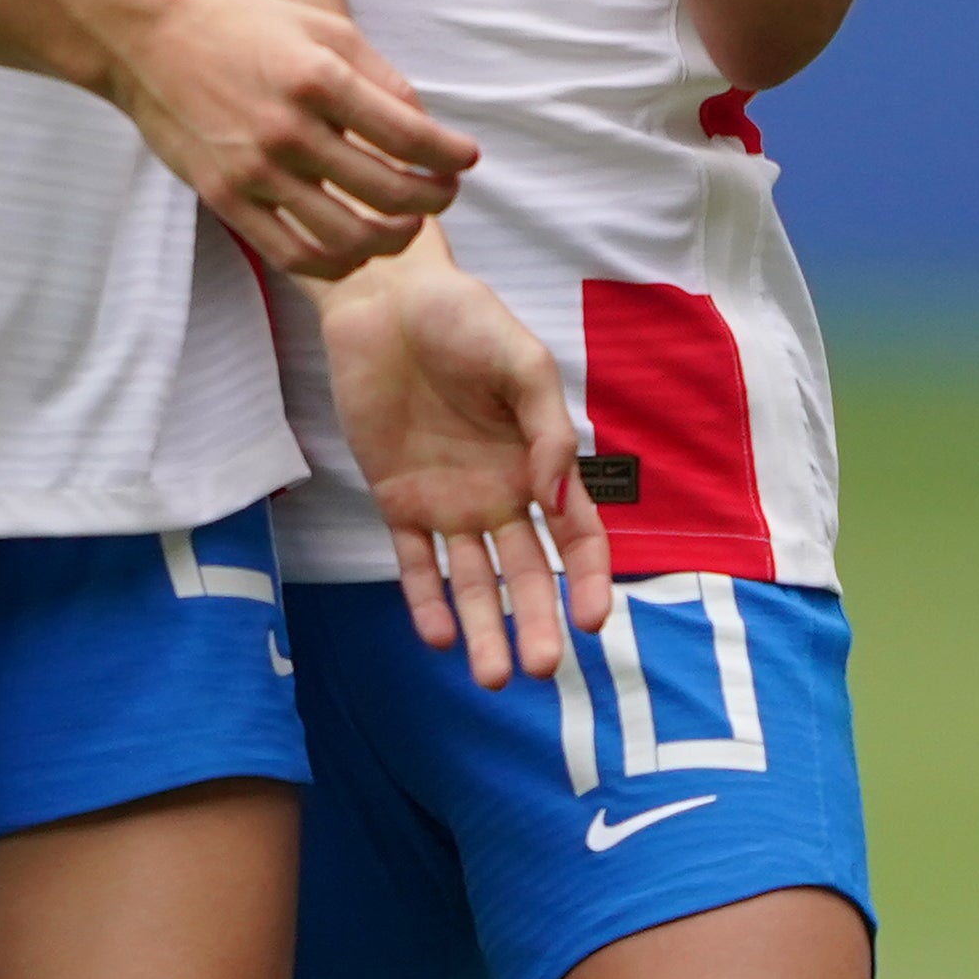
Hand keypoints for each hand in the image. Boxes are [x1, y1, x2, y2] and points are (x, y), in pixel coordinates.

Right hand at [87, 0, 471, 279]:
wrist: (146, 40)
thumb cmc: (237, 24)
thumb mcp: (319, 26)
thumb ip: (377, 74)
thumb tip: (423, 122)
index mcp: (319, 78)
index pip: (409, 135)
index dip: (450, 155)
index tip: (464, 159)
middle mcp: (290, 129)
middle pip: (388, 191)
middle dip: (433, 199)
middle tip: (443, 194)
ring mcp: (255, 170)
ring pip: (347, 236)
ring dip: (392, 240)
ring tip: (405, 226)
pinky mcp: (226, 199)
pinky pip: (293, 253)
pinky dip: (337, 263)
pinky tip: (355, 250)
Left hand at [320, 254, 613, 684]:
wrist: (386, 300)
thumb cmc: (465, 320)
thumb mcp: (523, 362)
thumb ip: (546, 429)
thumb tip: (557, 499)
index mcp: (540, 464)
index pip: (577, 537)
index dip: (588, 580)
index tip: (592, 621)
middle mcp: (500, 494)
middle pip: (527, 574)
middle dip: (538, 624)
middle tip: (543, 670)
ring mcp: (449, 502)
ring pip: (473, 582)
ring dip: (484, 630)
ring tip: (493, 677)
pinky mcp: (398, 500)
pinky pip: (414, 561)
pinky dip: (425, 599)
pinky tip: (437, 636)